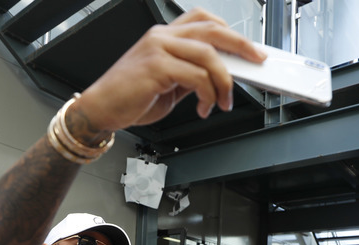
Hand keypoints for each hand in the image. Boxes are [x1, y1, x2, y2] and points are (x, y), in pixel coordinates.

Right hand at [75, 9, 265, 135]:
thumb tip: (220, 77)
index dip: (231, 33)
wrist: (100, 109)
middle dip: (241, 46)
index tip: (250, 49)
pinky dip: (208, 95)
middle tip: (257, 61)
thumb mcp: (169, 84)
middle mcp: (162, 36)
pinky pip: (196, 77)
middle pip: (212, 30)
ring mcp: (158, 49)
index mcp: (165, 36)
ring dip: (224, 82)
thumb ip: (192, 75)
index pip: (205, 21)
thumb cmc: (131, 97)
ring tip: (223, 101)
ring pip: (208, 55)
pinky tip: (204, 108)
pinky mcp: (156, 67)